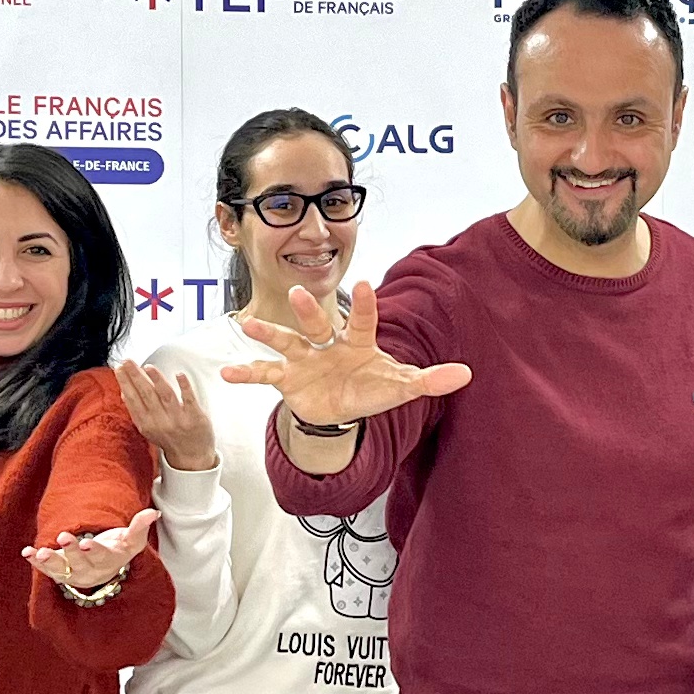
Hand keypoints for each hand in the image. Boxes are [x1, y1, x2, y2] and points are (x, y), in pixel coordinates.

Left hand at [23, 505, 159, 596]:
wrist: (105, 568)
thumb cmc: (119, 548)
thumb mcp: (132, 539)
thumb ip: (140, 526)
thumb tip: (153, 513)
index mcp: (109, 561)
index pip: (102, 556)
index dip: (94, 550)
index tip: (86, 543)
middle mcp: (90, 570)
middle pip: (80, 562)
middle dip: (71, 551)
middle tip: (63, 536)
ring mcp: (73, 573)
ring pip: (61, 570)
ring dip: (49, 561)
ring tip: (40, 552)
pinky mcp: (59, 573)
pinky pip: (46, 570)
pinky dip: (36, 562)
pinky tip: (26, 552)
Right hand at [112, 360, 217, 473]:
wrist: (191, 457)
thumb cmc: (169, 439)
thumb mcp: (148, 428)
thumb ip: (137, 411)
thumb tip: (123, 392)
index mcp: (147, 423)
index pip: (133, 400)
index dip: (125, 384)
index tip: (119, 369)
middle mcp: (160, 421)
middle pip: (146, 395)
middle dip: (135, 377)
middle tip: (127, 361)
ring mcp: (178, 419)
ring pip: (165, 396)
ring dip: (157, 380)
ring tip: (148, 367)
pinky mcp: (195, 417)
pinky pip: (189, 400)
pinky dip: (184, 387)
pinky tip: (179, 374)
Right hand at [217, 279, 471, 432]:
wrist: (340, 408)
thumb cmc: (370, 388)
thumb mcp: (400, 386)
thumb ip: (429, 379)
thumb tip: (466, 374)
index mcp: (357, 343)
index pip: (362, 321)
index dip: (362, 305)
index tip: (361, 284)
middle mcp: (327, 345)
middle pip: (318, 325)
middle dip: (309, 312)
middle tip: (299, 293)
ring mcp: (304, 360)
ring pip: (285, 342)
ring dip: (268, 333)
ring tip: (248, 323)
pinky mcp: (287, 379)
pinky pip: (264, 374)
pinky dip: (246, 373)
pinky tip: (227, 373)